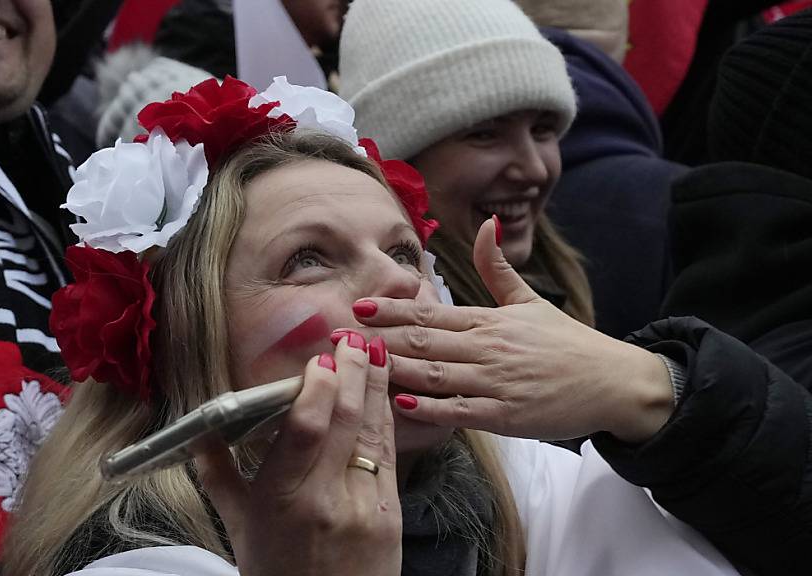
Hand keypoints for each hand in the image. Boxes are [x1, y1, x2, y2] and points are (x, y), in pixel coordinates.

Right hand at [196, 335, 401, 575]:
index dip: (317, 388)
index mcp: (282, 500)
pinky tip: (384, 391)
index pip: (305, 431)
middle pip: (345, 421)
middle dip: (352, 372)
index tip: (319, 360)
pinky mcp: (391, 512)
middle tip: (352, 338)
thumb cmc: (276, 573)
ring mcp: (364, 505)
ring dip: (376, 385)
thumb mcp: (238, 527)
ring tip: (375, 349)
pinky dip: (386, 416)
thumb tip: (197, 432)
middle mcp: (326, 499)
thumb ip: (217, 475)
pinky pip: (387, 453)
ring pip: (373, 431)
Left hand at [347, 218, 673, 443]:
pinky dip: (430, 407)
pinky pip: (461, 411)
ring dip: (395, 368)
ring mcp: (496, 382)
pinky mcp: (506, 415)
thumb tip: (488, 223)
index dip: (392, 308)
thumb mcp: (530, 301)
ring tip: (360, 365)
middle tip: (340, 337)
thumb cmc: (567, 343)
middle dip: (379, 337)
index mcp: (488, 321)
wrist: (615, 382)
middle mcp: (487, 348)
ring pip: (435, 373)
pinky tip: (402, 402)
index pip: (430, 311)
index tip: (359, 305)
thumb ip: (499, 267)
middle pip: (423, 340)